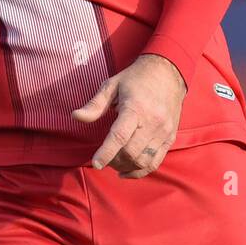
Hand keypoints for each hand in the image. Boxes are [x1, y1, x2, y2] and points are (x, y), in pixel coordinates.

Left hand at [71, 54, 185, 177]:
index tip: (96, 163)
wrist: (168, 73)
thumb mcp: (112, 85)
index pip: (120, 136)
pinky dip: (140, 171)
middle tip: (104, 159)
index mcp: (135, 108)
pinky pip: (155, 162)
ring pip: (143, 161)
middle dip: (114, 160)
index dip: (106, 152)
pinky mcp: (170, 137)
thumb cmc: (135, 79)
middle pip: (131, 152)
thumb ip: (94, 104)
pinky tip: (127, 170)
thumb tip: (75, 117)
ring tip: (115, 162)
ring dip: (126, 167)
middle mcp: (152, 122)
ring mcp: (163, 131)